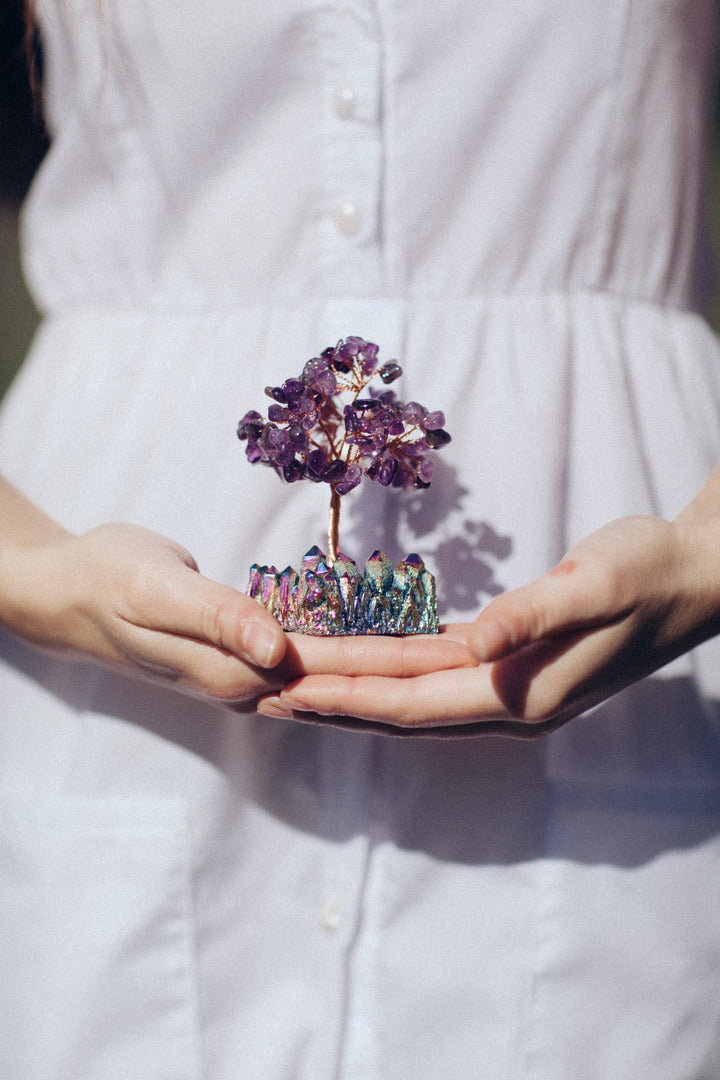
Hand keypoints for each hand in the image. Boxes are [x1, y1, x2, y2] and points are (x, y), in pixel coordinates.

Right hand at [0, 522, 471, 709]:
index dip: (409, 664)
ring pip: (347, 680)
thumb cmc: (110, 580)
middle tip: (494, 657)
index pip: (346, 671)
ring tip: (464, 660)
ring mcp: (255, 677)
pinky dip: (366, 659)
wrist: (74, 593)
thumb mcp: (156, 589)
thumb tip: (278, 655)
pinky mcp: (252, 658)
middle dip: (426, 673)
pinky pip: (324, 664)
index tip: (470, 658)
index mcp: (243, 673)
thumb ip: (218, 620)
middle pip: (359, 684)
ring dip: (403, 671)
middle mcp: (258, 686)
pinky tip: (396, 654)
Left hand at [267, 514, 719, 735]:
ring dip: (350, 689)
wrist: (690, 579)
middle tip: (262, 689)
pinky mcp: (508, 666)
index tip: (286, 687)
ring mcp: (507, 690)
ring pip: (409, 694)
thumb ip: (532, 617)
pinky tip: (360, 661)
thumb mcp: (595, 586)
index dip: (346, 696)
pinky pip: (431, 674)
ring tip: (294, 682)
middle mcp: (506, 705)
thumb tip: (476, 647)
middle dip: (330, 698)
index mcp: (520, 695)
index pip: (411, 701)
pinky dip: (387, 670)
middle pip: (397, 706)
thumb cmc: (645, 574)